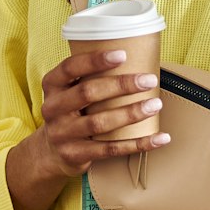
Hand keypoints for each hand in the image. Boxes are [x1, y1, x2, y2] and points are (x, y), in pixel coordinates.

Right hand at [8, 47, 169, 206]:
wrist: (51, 152)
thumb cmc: (71, 112)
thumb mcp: (69, 91)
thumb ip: (90, 77)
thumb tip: (136, 57)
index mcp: (52, 86)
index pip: (70, 68)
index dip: (94, 60)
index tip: (123, 55)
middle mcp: (52, 108)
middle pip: (88, 93)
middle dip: (121, 85)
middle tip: (148, 80)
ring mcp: (62, 134)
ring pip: (100, 123)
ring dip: (131, 113)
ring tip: (155, 105)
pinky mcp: (75, 154)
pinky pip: (111, 149)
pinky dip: (138, 144)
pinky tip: (159, 138)